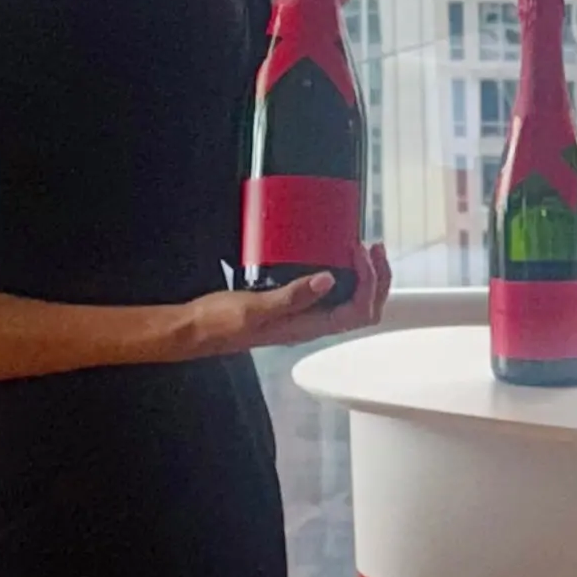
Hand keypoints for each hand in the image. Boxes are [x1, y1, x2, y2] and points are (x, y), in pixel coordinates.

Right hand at [182, 245, 393, 357]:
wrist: (198, 329)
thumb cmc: (222, 323)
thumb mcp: (256, 307)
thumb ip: (292, 296)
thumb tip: (329, 280)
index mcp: (311, 326)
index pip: (359, 310)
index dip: (369, 281)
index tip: (358, 251)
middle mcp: (315, 324)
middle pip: (365, 308)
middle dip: (378, 278)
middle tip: (374, 248)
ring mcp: (307, 315)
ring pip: (353, 301)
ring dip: (367, 276)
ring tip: (365, 249)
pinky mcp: (296, 305)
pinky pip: (333, 293)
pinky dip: (346, 274)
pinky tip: (336, 257)